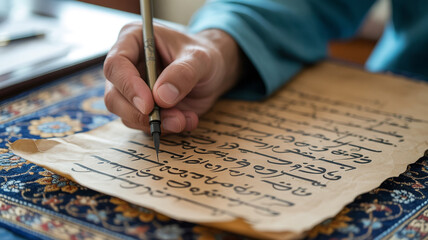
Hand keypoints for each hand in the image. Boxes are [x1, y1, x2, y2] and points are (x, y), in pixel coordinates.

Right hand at [103, 22, 241, 133]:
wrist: (214, 73)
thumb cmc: (204, 56)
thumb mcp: (200, 59)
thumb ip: (183, 73)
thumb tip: (161, 97)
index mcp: (133, 41)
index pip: (116, 65)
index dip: (128, 86)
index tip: (149, 104)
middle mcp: (127, 66)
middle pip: (114, 96)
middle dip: (141, 114)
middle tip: (171, 118)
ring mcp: (132, 91)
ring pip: (128, 116)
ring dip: (157, 123)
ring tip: (185, 118)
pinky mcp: (143, 110)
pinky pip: (144, 126)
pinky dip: (166, 128)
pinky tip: (187, 119)